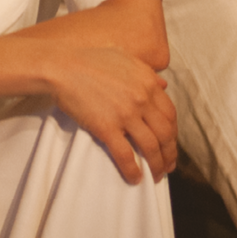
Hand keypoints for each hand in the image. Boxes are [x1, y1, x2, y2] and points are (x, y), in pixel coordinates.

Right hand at [48, 46, 177, 183]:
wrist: (63, 68)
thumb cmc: (91, 60)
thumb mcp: (126, 58)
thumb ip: (147, 72)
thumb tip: (163, 85)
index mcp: (148, 83)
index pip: (170, 114)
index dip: (173, 133)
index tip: (170, 143)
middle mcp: (142, 99)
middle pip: (165, 133)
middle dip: (169, 153)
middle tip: (168, 166)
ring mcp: (125, 115)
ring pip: (151, 147)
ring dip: (157, 165)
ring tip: (157, 176)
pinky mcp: (107, 128)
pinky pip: (125, 155)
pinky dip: (133, 170)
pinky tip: (135, 179)